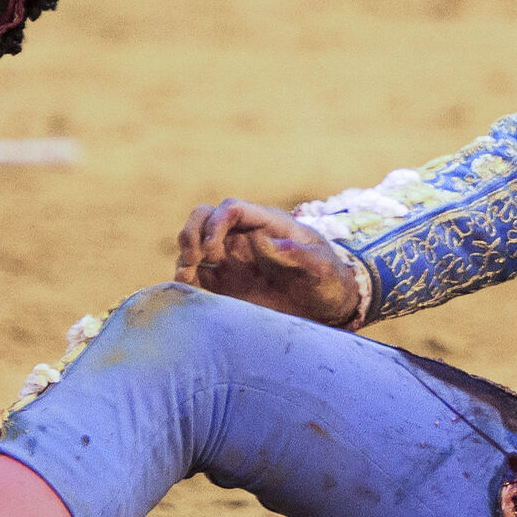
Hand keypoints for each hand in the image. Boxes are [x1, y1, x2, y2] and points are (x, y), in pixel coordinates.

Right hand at [175, 199, 361, 324]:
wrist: (328, 308)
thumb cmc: (330, 281)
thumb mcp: (323, 268)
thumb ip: (299, 254)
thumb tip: (264, 241)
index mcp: (268, 224)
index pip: (232, 208)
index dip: (216, 222)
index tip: (214, 248)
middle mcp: (245, 237)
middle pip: (205, 217)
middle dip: (192, 231)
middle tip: (196, 258)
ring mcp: (233, 259)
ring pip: (195, 242)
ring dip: (186, 253)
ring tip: (188, 275)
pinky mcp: (225, 283)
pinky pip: (196, 272)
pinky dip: (186, 276)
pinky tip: (187, 287)